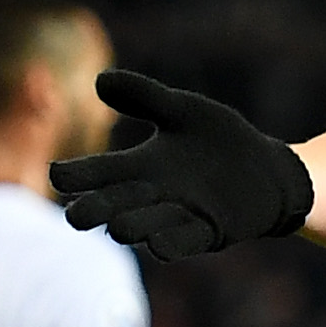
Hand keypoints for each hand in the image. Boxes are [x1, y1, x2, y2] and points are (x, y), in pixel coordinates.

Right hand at [56, 70, 316, 261]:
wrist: (268, 171)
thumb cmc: (219, 141)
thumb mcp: (183, 111)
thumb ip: (144, 96)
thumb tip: (99, 80)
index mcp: (141, 167)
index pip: (100, 172)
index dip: (78, 175)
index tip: (57, 174)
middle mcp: (153, 196)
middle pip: (116, 205)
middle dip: (96, 211)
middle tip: (74, 218)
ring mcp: (181, 216)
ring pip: (148, 226)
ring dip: (134, 227)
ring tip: (117, 228)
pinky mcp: (211, 231)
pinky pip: (186, 242)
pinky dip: (173, 244)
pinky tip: (159, 246)